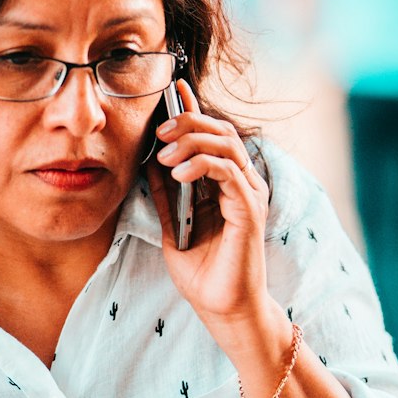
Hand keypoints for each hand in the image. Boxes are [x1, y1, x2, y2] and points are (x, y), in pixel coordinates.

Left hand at [146, 80, 270, 329]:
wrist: (222, 308)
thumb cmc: (203, 272)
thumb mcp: (174, 226)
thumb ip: (166, 194)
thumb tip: (148, 162)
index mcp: (226, 184)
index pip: (212, 136)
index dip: (193, 110)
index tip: (173, 88)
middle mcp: (242, 184)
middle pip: (220, 132)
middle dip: (188, 121)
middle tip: (159, 128)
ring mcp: (249, 195)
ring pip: (225, 145)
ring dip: (192, 140)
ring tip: (164, 151)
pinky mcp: (249, 210)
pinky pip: (228, 172)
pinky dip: (202, 164)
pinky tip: (179, 172)